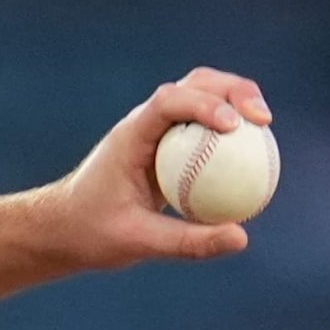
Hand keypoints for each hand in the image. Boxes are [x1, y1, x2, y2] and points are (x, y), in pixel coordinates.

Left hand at [36, 66, 271, 269]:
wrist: (63, 229)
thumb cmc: (91, 234)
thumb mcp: (138, 243)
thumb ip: (188, 242)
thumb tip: (242, 238)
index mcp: (130, 136)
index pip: (168, 102)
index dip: (206, 104)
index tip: (235, 126)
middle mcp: (144, 124)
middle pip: (194, 86)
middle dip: (233, 91)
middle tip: (263, 119)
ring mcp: (157, 131)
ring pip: (202, 99)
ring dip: (236, 102)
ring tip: (265, 126)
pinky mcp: (167, 145)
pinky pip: (204, 130)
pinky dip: (230, 134)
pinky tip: (256, 154)